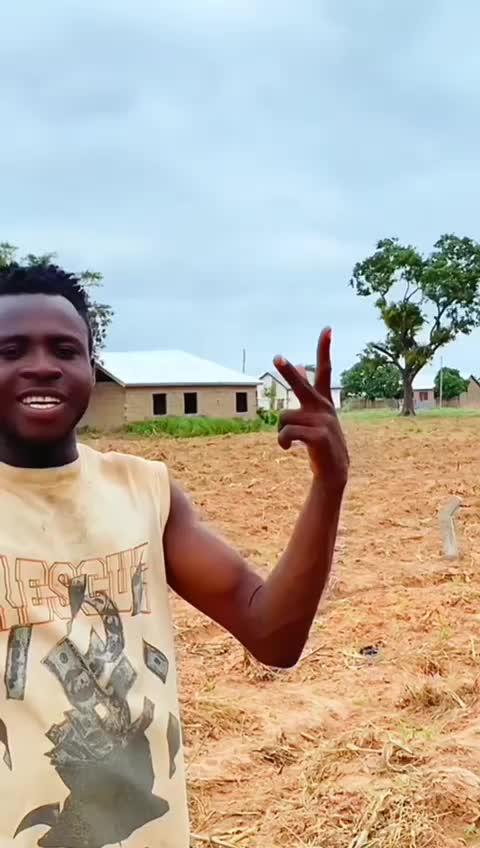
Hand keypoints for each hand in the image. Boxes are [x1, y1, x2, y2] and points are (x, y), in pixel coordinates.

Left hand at [273, 328, 348, 488]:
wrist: (334, 470)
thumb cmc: (321, 440)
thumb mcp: (316, 414)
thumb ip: (307, 390)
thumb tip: (298, 363)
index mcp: (323, 401)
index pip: (324, 370)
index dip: (324, 349)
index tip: (327, 329)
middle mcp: (323, 408)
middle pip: (301, 387)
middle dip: (288, 374)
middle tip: (277, 358)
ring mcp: (322, 422)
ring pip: (284, 418)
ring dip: (281, 432)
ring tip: (290, 442)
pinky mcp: (318, 436)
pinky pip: (287, 433)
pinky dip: (282, 441)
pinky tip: (287, 449)